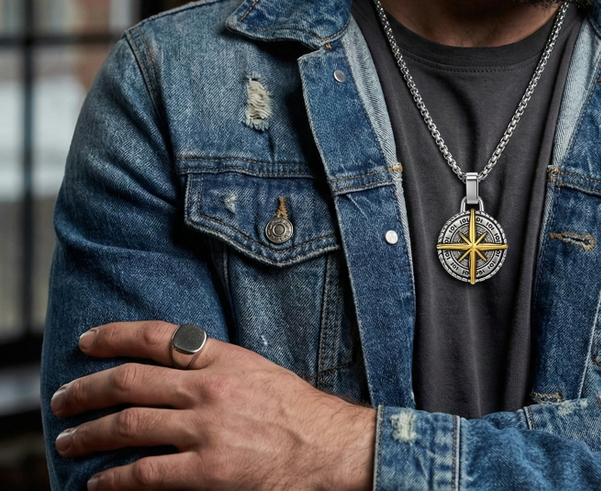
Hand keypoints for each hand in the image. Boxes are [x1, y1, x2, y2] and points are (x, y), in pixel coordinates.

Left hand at [51, 321, 374, 490]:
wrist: (326, 444)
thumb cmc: (293, 408)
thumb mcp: (254, 368)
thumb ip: (213, 363)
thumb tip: (169, 364)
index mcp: (222, 358)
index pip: (158, 337)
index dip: (114, 336)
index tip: (87, 341)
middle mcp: (209, 388)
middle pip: (131, 381)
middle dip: (87, 390)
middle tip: (62, 400)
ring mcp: (206, 429)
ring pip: (129, 425)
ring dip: (90, 433)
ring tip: (68, 441)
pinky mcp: (207, 470)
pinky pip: (147, 473)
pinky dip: (114, 478)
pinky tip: (98, 482)